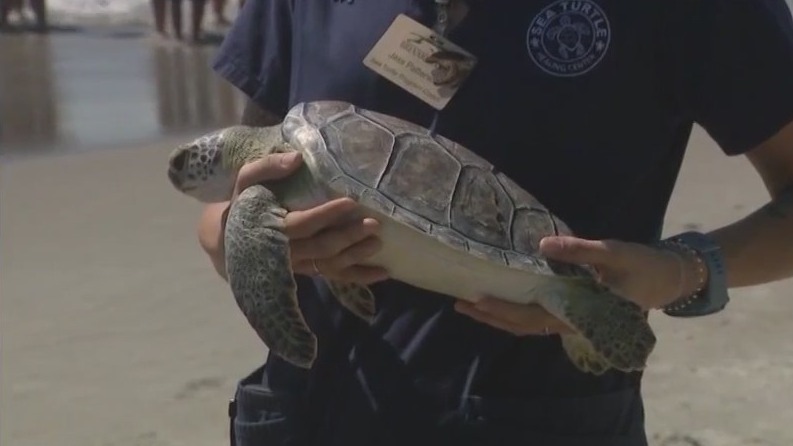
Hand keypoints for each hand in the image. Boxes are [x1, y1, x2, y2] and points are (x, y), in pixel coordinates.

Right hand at [231, 152, 388, 284]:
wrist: (228, 238)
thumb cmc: (242, 203)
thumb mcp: (246, 180)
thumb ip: (267, 167)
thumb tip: (297, 158)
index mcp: (270, 227)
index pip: (302, 223)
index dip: (326, 214)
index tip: (350, 202)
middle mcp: (285, 252)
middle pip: (320, 247)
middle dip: (347, 236)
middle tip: (373, 224)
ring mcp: (297, 265)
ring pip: (329, 265)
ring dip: (355, 257)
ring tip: (377, 243)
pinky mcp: (307, 271)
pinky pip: (333, 276)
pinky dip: (358, 276)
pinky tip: (382, 273)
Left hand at [455, 235, 695, 335]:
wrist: (669, 278)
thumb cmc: (642, 266)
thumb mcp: (613, 253)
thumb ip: (579, 250)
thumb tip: (543, 244)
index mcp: (578, 313)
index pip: (531, 317)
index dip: (502, 310)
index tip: (476, 298)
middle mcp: (570, 321)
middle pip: (523, 325)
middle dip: (491, 316)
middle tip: (460, 303)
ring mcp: (571, 318)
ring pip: (529, 323)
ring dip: (500, 315)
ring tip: (472, 303)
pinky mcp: (573, 310)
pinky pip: (538, 315)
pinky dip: (516, 309)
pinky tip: (502, 297)